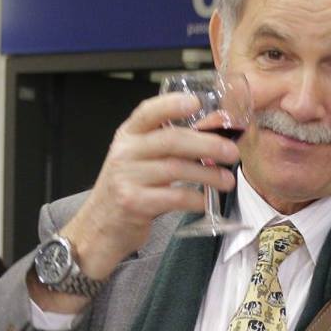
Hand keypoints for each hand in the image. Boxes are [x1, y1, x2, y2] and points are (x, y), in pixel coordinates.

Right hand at [35, 92, 239, 309]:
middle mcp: (124, 153)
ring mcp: (127, 178)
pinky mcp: (133, 203)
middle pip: (171, 140)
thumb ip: (165, 148)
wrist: (99, 229)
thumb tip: (213, 138)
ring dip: (208, 175)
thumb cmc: (127, 192)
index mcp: (127, 136)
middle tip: (232, 152)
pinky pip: (174, 197)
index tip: (196, 102)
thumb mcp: (138, 161)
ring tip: (227, 180)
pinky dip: (196, 199)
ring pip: (176, 169)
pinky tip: (206, 201)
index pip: (148, 112)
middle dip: (207, 145)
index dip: (172, 104)